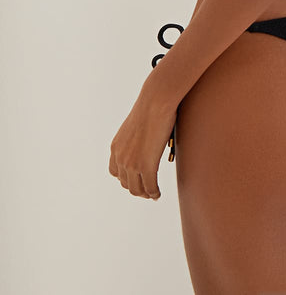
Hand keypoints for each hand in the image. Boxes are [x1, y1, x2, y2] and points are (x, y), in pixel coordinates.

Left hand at [109, 82, 177, 199]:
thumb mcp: (136, 126)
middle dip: (137, 189)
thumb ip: (136, 139)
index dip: (126, 179)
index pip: (116, 172)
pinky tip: (158, 194)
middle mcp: (120, 158)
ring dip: (145, 193)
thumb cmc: (151, 107)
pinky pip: (150, 187)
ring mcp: (132, 163)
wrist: (156, 102)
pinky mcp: (146, 165)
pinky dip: (154, 193)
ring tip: (153, 194)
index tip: (137, 180)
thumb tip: (147, 141)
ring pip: (137, 189)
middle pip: (126, 183)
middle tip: (147, 190)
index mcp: (116, 147)